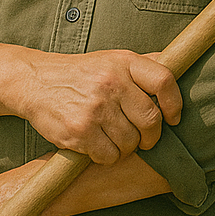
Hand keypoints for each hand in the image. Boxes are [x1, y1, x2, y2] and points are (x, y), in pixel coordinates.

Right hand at [13, 49, 180, 164]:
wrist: (35, 81)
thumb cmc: (81, 73)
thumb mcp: (111, 59)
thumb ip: (142, 64)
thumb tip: (178, 64)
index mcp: (123, 62)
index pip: (164, 81)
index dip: (175, 104)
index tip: (172, 118)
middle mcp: (111, 82)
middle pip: (151, 120)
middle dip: (151, 136)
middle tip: (143, 139)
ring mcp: (95, 107)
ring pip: (130, 142)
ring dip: (126, 147)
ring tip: (113, 137)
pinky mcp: (79, 131)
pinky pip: (109, 155)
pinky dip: (106, 156)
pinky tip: (97, 144)